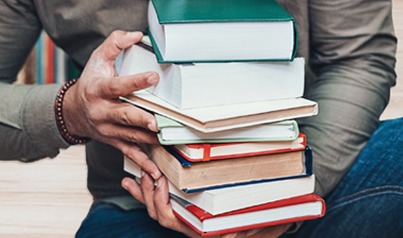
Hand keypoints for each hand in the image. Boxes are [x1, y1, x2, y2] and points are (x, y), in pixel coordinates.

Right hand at [62, 30, 161, 178]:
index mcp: (98, 90)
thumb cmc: (90, 81)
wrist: (72, 111)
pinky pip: (129, 153)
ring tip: (165, 139)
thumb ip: (115, 43)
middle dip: (139, 119)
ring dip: (147, 139)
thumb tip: (136, 34)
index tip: (153, 77)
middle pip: (123, 115)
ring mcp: (107, 129)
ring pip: (129, 135)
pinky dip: (143, 163)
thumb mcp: (97, 58)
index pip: (117, 86)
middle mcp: (101, 112)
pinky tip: (156, 171)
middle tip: (155, 121)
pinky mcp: (114, 141)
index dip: (135, 82)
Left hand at [122, 174, 291, 237]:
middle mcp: (193, 229)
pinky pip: (163, 207)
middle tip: (148, 171)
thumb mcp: (257, 222)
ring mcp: (189, 222)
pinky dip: (147, 196)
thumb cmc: (264, 219)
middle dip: (149, 194)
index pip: (173, 221)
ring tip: (136, 175)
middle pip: (161, 215)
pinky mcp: (188, 215)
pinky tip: (134, 183)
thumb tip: (237, 230)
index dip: (161, 202)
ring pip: (159, 212)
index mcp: (204, 231)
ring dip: (144, 194)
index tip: (160, 181)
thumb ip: (246, 225)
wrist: (268, 225)